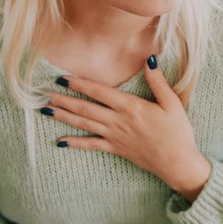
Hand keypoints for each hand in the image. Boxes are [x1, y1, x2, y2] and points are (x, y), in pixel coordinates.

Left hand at [42, 57, 209, 194]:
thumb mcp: (172, 103)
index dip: (79, 84)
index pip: (99, 92)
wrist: (178, 163)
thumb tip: (149, 59)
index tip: (62, 78)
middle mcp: (119, 121)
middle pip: (86, 108)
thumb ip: (158, 82)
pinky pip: (92, 145)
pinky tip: (60, 141)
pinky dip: (75, 143)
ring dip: (64, 116)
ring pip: (85, 124)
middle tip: (44, 93)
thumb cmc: (178, 133)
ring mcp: (115, 137)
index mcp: (131, 107)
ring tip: (46, 110)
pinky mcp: (116, 149)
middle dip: (64, 100)